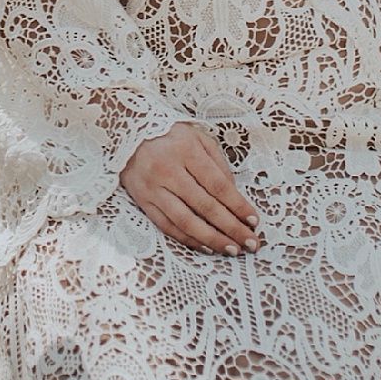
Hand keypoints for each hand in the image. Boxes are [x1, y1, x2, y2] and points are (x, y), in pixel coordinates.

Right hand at [119, 122, 262, 255]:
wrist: (126, 130)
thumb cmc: (168, 134)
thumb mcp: (197, 137)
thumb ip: (218, 163)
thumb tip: (234, 194)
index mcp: (186, 151)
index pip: (218, 185)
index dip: (238, 206)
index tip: (254, 221)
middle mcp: (168, 170)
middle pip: (205, 206)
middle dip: (232, 228)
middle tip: (251, 243)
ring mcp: (153, 188)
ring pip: (186, 221)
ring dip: (212, 239)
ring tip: (232, 250)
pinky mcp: (143, 201)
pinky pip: (167, 226)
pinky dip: (188, 240)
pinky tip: (206, 247)